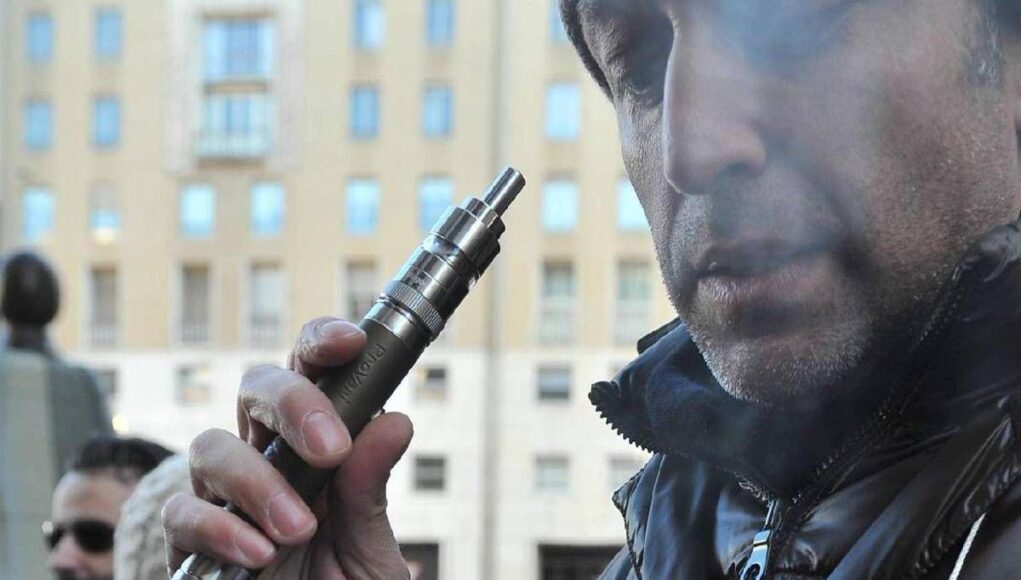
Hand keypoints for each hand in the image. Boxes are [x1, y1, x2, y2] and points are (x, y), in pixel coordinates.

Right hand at [163, 316, 413, 578]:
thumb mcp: (370, 549)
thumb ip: (369, 491)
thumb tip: (394, 420)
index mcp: (317, 446)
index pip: (311, 371)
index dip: (322, 342)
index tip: (351, 343)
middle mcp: (266, 457)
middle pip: (256, 387)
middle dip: (293, 403)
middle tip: (331, 449)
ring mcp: (223, 496)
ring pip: (211, 445)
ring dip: (259, 481)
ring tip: (299, 529)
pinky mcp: (189, 540)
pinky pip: (183, 512)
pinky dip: (220, 528)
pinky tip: (261, 554)